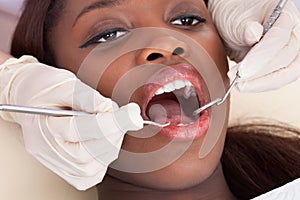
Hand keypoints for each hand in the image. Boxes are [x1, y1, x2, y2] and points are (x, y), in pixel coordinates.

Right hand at [0, 56, 142, 189]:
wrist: (30, 100)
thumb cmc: (46, 89)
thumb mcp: (63, 83)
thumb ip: (87, 97)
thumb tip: (110, 109)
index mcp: (43, 126)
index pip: (80, 129)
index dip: (111, 122)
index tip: (133, 113)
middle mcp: (47, 151)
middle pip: (88, 153)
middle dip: (115, 132)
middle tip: (125, 114)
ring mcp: (56, 163)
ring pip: (93, 166)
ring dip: (112, 144)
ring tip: (112, 123)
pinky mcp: (66, 170)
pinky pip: (91, 175)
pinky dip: (104, 158)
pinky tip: (105, 140)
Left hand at [208, 0, 299, 91]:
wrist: (229, 18)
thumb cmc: (234, 12)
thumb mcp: (235, 18)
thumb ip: (244, 27)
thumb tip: (254, 35)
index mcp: (285, 17)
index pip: (279, 40)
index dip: (261, 58)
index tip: (243, 71)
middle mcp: (290, 34)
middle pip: (286, 60)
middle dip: (259, 74)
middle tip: (237, 80)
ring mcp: (284, 50)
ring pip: (284, 73)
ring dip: (260, 83)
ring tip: (238, 84)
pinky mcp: (275, 64)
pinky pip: (273, 78)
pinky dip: (258, 84)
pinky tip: (244, 84)